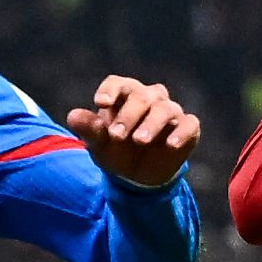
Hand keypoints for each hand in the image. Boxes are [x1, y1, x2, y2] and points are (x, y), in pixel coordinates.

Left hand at [67, 77, 202, 189]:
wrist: (138, 177)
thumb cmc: (117, 151)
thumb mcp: (99, 144)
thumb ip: (88, 129)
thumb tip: (72, 116)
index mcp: (125, 95)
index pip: (118, 84)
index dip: (110, 91)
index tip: (101, 103)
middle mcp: (149, 98)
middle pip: (140, 97)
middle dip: (128, 115)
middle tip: (116, 136)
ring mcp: (170, 112)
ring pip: (164, 109)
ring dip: (151, 124)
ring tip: (139, 140)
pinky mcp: (188, 128)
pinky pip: (189, 124)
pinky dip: (181, 132)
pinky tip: (170, 144)